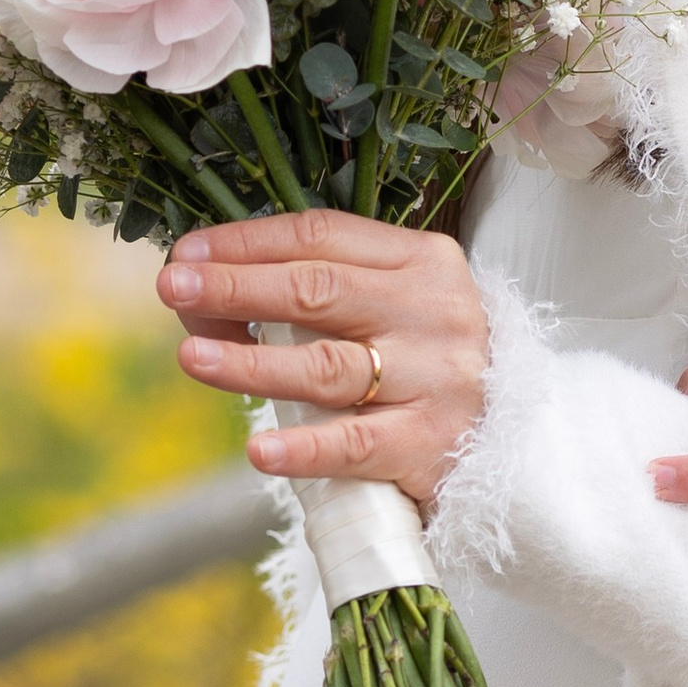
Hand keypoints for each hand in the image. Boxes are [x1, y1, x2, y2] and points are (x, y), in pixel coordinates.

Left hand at [155, 213, 490, 513]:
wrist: (514, 440)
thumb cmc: (426, 361)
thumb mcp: (390, 306)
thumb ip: (314, 294)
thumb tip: (203, 297)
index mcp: (422, 261)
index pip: (322, 237)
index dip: (248, 241)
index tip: (188, 250)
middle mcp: (433, 312)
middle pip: (319, 291)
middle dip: (236, 287)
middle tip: (173, 287)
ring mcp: (435, 380)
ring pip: (328, 367)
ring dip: (251, 362)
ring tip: (191, 357)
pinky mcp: (430, 445)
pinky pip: (356, 446)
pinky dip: (304, 448)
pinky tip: (259, 449)